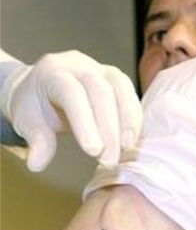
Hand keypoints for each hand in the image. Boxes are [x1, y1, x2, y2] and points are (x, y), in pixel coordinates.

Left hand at [1, 50, 142, 170]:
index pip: (72, 93)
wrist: (42, 86)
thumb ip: (37, 140)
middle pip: (101, 91)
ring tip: (126, 149)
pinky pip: (130, 94)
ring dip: (127, 121)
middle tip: (110, 159)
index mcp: (52, 72)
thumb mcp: (27, 121)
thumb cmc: (35, 105)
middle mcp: (79, 65)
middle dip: (109, 128)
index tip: (93, 151)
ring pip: (121, 88)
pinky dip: (133, 118)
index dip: (85, 122)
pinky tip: (131, 139)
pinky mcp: (115, 78)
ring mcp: (100, 69)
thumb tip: (37, 164)